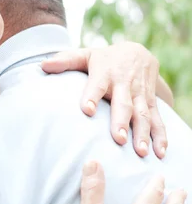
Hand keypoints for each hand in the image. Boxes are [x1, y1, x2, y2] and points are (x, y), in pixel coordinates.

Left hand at [42, 42, 167, 159]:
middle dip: (121, 121)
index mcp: (105, 73)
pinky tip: (160, 152)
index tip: (87, 110)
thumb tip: (43, 65)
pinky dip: (161, 136)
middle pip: (123, 104)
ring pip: (142, 114)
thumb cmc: (105, 59)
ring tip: (140, 151)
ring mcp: (140, 94)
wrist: (139, 51)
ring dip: (143, 133)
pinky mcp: (152, 102)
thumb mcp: (86, 55)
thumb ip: (66, 61)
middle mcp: (124, 84)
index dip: (92, 96)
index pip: (96, 85)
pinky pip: (158, 119)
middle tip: (117, 139)